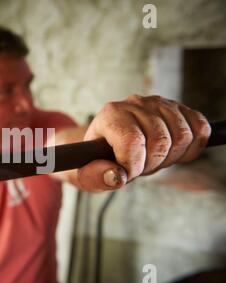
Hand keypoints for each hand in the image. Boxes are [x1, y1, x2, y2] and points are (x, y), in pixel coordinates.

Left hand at [73, 95, 210, 191]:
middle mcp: (135, 103)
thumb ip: (94, 176)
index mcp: (110, 115)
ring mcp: (158, 103)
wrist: (104, 146)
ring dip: (171, 158)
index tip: (126, 173)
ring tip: (152, 159)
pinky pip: (200, 128)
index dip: (134, 166)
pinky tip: (172, 153)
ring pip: (183, 136)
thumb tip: (117, 177)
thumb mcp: (84, 173)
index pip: (133, 142)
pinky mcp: (178, 109)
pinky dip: (192, 147)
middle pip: (161, 142)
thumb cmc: (94, 160)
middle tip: (139, 167)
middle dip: (152, 165)